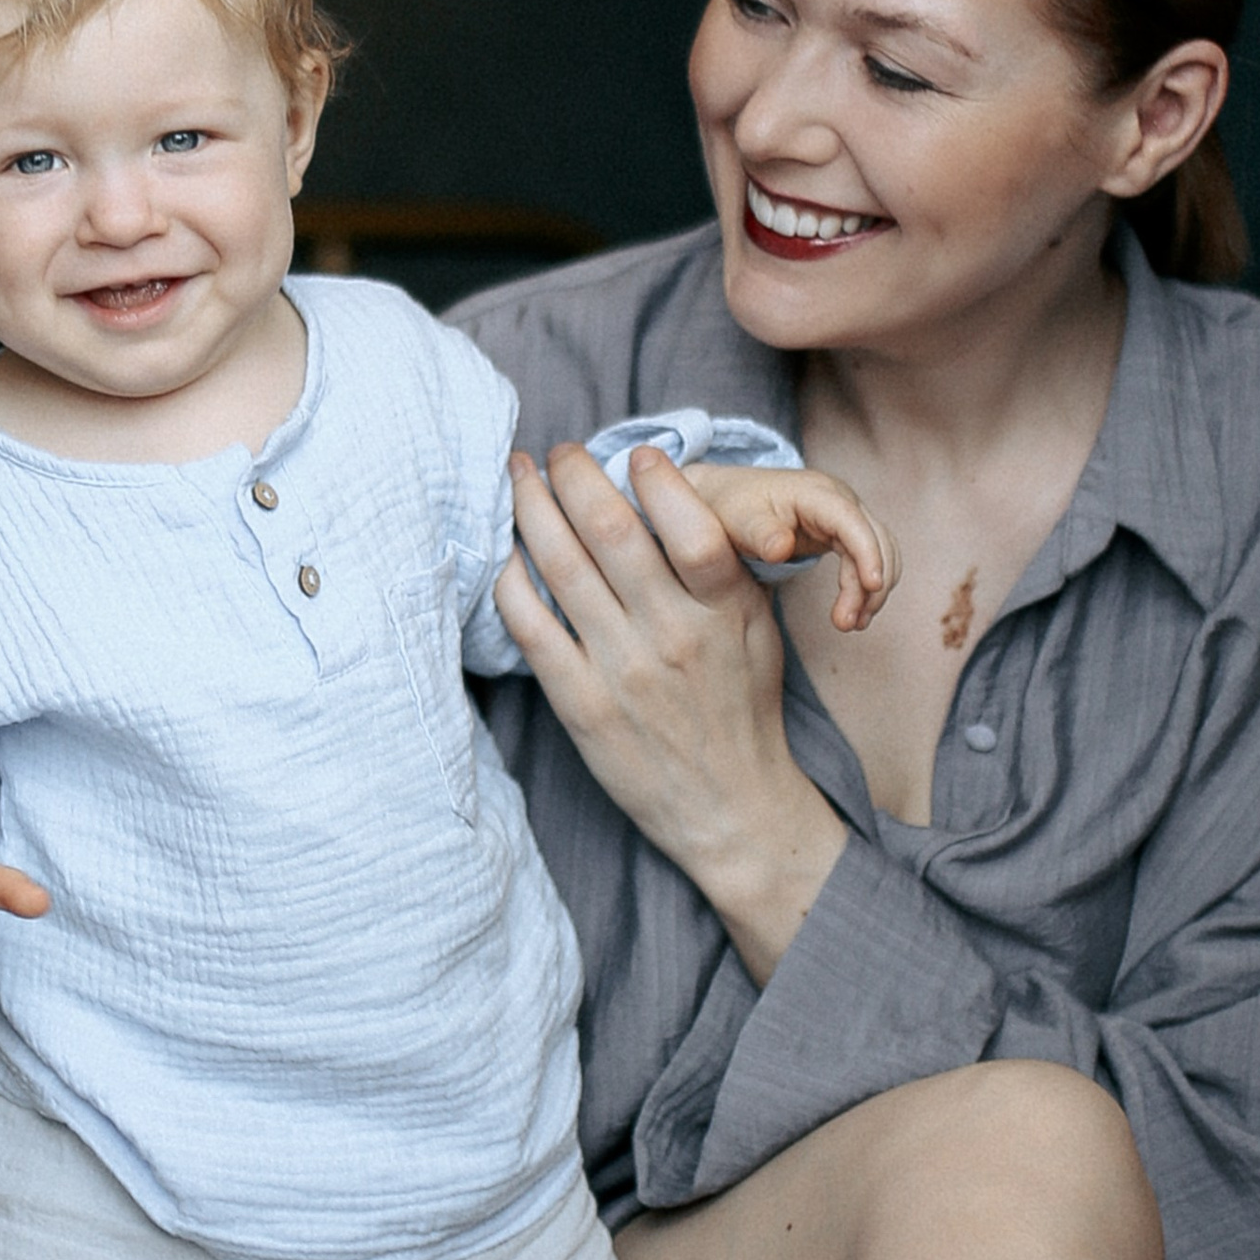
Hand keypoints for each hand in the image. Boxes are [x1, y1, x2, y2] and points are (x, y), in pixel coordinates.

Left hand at [493, 443, 847, 985]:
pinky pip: (531, 628)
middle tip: (558, 451)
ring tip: (519, 475)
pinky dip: (511, 581)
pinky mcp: (581, 706)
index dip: (660, 480)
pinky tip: (503, 552)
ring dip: (531, 510)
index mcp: (724, 614)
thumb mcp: (755, 631)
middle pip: (610, 533)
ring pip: (561, 569)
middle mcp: (672, 638)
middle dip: (574, 476)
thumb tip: (674, 493)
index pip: (693, 530)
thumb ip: (722, 567)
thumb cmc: (741, 708)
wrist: (729, 807)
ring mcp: (621, 672)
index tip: (635, 453)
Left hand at [680, 458, 898, 630]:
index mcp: (814, 493)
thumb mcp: (738, 520)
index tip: (873, 586)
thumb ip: (760, 534)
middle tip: (847, 624)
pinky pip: (869, 557)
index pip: (851, 520)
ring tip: (852, 624)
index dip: (867, 551)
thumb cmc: (729, 508)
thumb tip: (782, 549)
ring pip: (880, 550)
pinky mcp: (842, 533)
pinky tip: (855, 614)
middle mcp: (837, 500)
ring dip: (873, 589)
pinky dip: (868, 586)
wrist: (724, 498)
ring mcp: (844, 515)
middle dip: (870, 582)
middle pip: (874, 538)